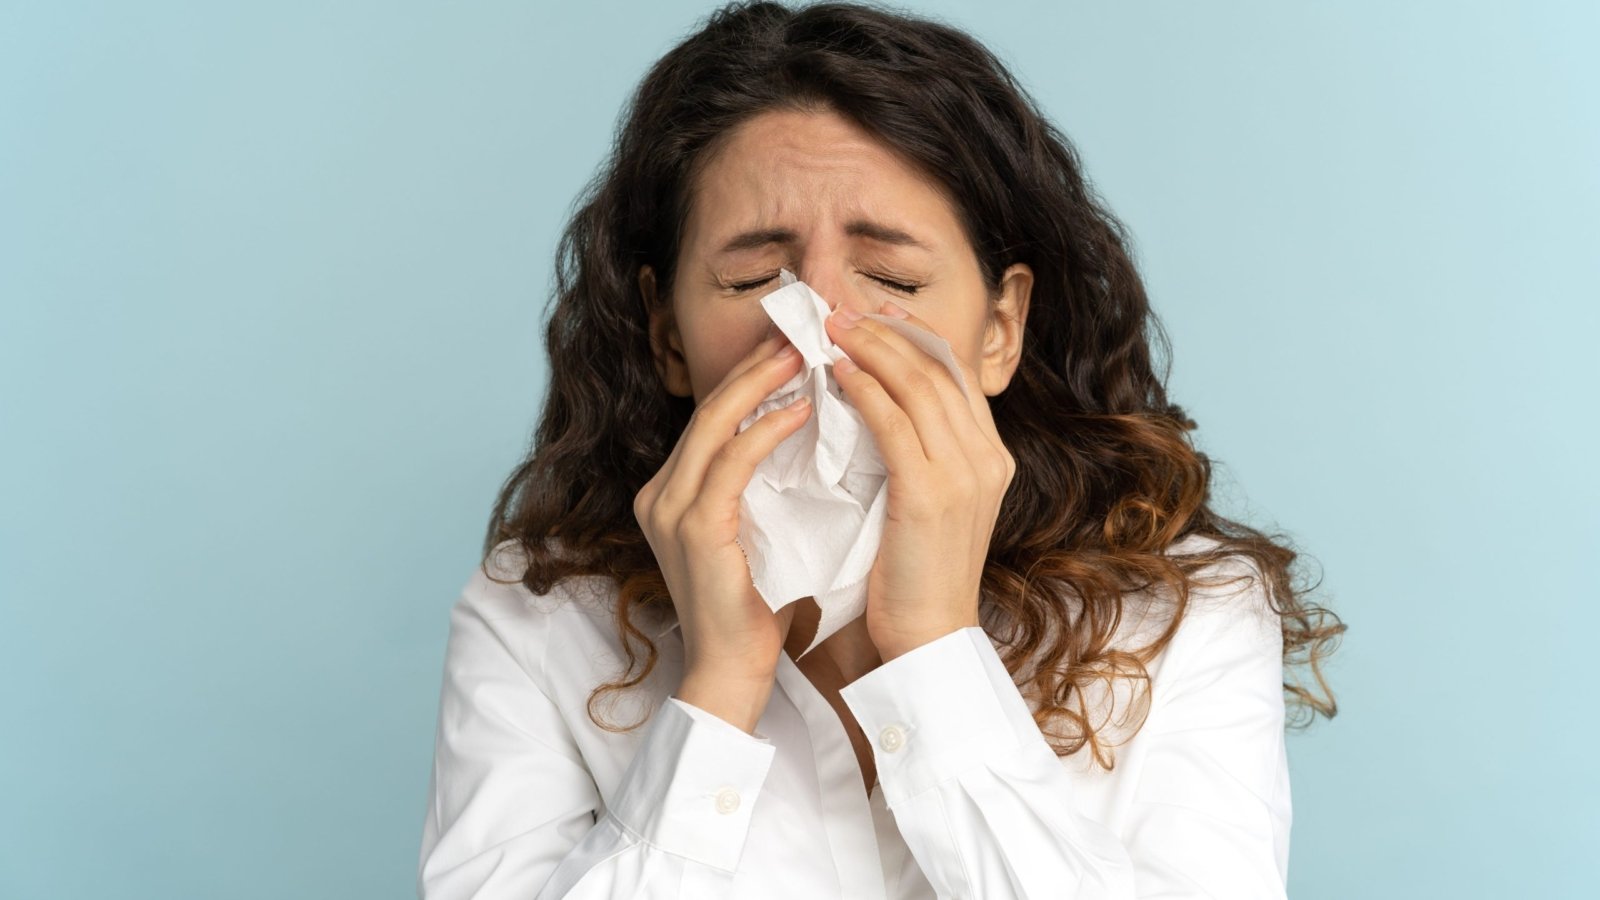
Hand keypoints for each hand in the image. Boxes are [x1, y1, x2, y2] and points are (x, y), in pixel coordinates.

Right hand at [633, 329, 810, 711]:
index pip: (714, 418)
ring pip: (716, 425)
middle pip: (710, 409)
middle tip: (804, 330)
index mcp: (671, 493)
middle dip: (757, 365)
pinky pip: (732, 463)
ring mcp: (669, 510)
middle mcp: (660, 494)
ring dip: (764, 384)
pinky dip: (767, 431)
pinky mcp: (692, 529)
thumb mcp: (758, 532)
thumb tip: (807, 435)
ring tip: (807, 353)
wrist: (731, 675)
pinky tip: (803, 408)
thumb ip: (765, 487)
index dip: (752, 376)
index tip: (795, 345)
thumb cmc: (756, 610)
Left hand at [823, 300, 1016, 661]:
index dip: (913, 335)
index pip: (955, 374)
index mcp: (991, 457)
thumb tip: (876, 405)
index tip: (874, 310)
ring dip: (871, 348)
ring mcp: (966, 474)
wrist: (928, 641)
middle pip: (939, 367)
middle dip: (886, 329)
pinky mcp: (932, 494)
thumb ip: (917, 455)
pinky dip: (865, 391)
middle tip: (840, 308)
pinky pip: (895, 424)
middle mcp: (987, 458)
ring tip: (831, 328)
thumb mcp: (927, 505)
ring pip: (918, 385)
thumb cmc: (915, 579)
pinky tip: (837, 374)